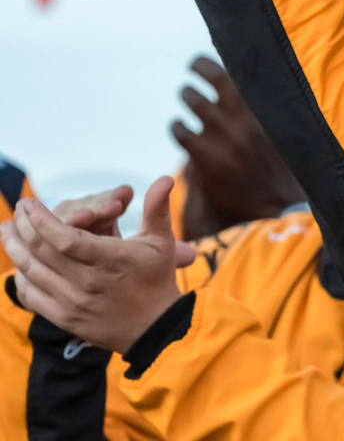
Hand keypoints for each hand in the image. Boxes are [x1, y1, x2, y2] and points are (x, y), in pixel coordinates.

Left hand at [0, 177, 193, 353]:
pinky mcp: (64, 318)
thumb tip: (165, 178)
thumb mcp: (162, 242)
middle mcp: (88, 282)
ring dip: (14, 248)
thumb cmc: (157, 277)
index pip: (65, 239)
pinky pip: (32, 295)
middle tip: (17, 210)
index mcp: (111, 260)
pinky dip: (21, 276)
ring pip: (32, 272)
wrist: (155, 327)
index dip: (41, 220)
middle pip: (42, 252)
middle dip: (23, 227)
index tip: (30, 203)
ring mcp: (73, 303)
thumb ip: (157, 208)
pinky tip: (19, 262)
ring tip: (7, 229)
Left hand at [172, 57, 307, 238]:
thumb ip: (262, 111)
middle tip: (192, 75)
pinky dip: (178, 126)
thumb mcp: (281, 133)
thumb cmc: (283, 167)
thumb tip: (243, 87)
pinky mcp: (206, 157)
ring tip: (188, 96)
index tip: (201, 63)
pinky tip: (181, 128)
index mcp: (263, 108)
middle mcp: (242, 116)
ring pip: (193, 99)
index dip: (210, 63)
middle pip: (212, 78)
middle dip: (198, 70)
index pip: (232, 72)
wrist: (278, 203)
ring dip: (188, 94)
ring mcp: (223, 135)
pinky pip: (181, 131)